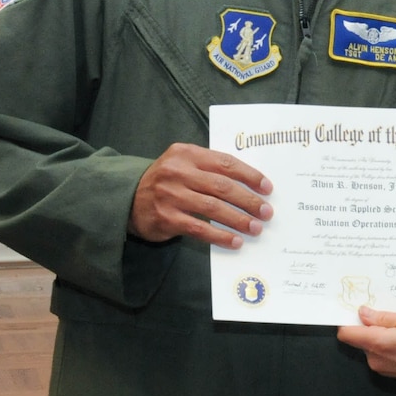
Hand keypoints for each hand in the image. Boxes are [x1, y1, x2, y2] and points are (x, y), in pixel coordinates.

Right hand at [129, 144, 271, 249]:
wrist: (128, 198)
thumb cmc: (166, 181)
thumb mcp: (183, 164)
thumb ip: (209, 168)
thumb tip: (250, 184)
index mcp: (186, 154)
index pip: (225, 162)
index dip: (249, 175)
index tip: (267, 187)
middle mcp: (178, 172)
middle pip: (222, 186)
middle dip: (248, 200)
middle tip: (266, 212)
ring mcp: (170, 195)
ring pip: (213, 208)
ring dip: (238, 219)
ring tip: (255, 228)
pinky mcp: (166, 218)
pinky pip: (199, 228)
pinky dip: (220, 235)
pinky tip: (234, 241)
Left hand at [337, 308, 395, 389]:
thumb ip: (385, 317)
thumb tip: (363, 313)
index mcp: (380, 344)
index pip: (347, 333)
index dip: (347, 319)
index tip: (354, 307)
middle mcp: (377, 360)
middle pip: (359, 338)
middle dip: (368, 324)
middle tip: (388, 311)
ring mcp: (384, 369)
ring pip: (371, 345)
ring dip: (381, 333)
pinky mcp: (392, 373)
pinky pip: (381, 354)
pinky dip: (389, 343)